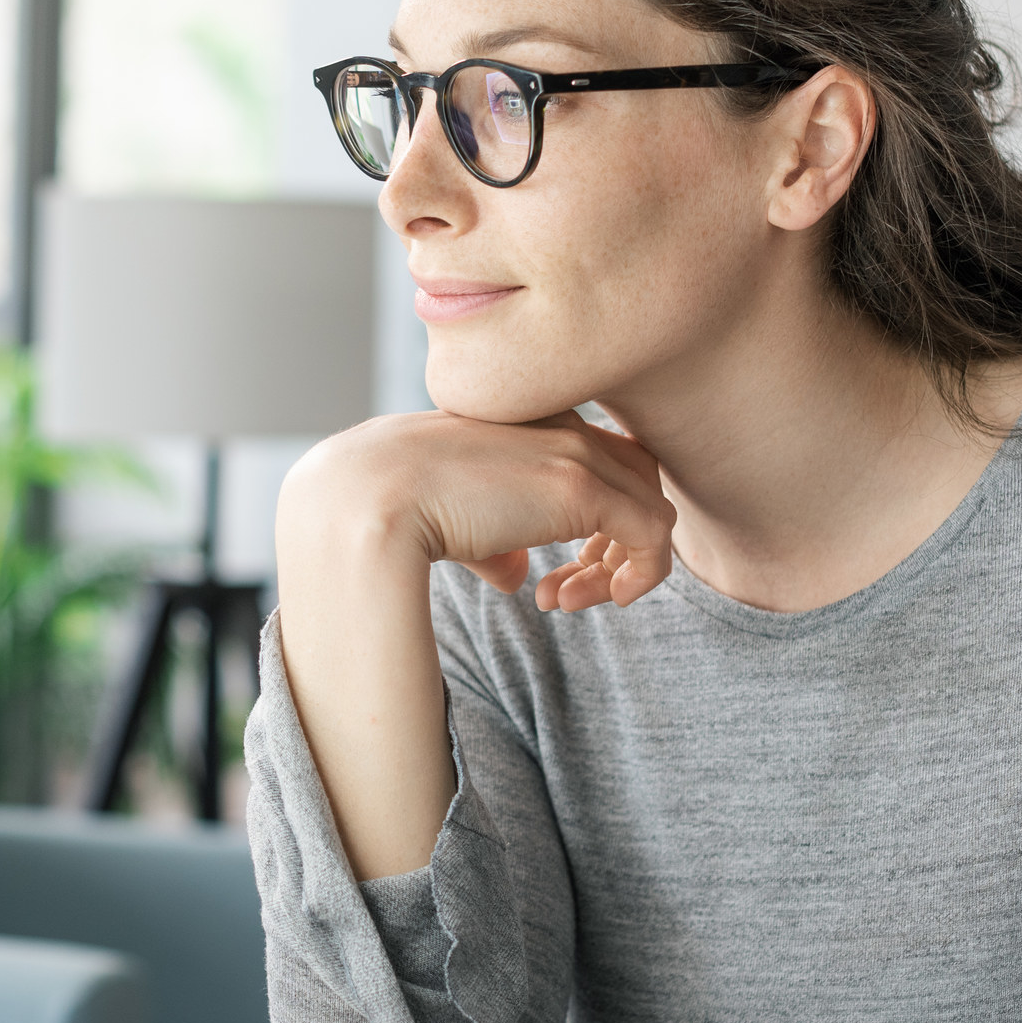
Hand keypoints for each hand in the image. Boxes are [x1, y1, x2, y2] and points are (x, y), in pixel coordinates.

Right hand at [272, 406, 678, 877]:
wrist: (367, 500)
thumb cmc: (390, 508)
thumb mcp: (448, 518)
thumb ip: (493, 539)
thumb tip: (517, 575)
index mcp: (524, 419)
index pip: (595, 456)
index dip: (590, 520)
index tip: (551, 573)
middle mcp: (558, 425)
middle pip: (633, 477)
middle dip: (612, 542)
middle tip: (567, 592)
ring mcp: (574, 453)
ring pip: (650, 506)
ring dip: (620, 566)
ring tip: (566, 602)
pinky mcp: (584, 489)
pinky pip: (654, 534)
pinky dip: (636, 576)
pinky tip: (575, 603)